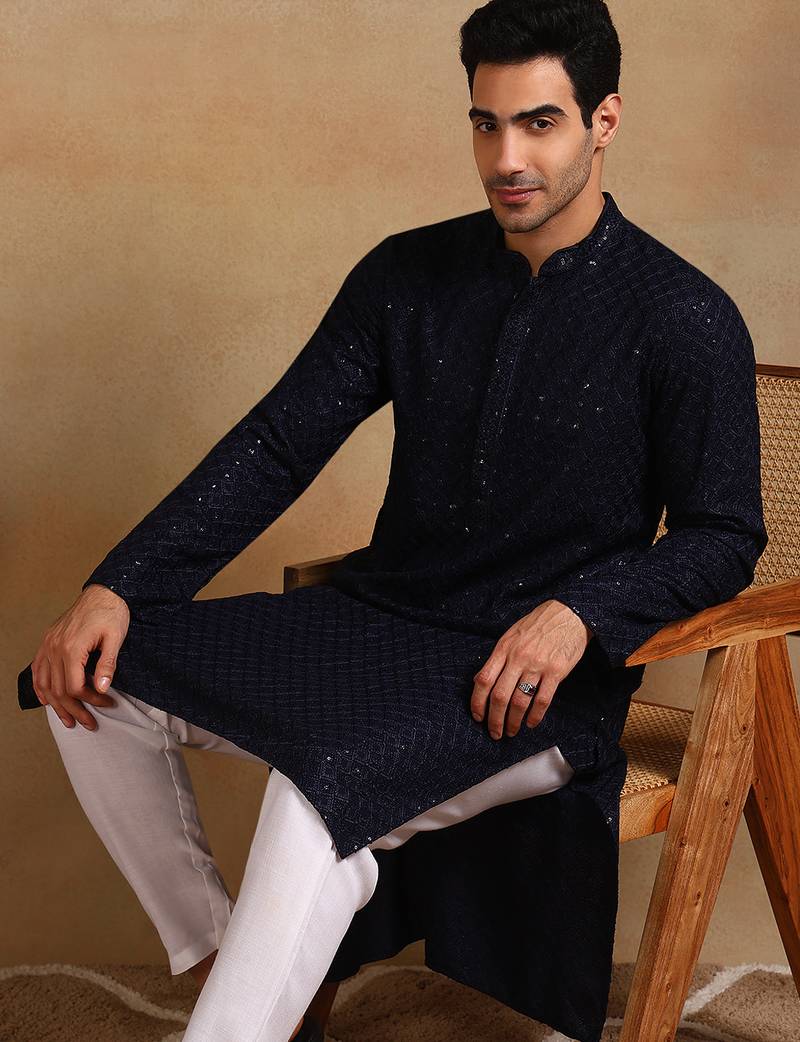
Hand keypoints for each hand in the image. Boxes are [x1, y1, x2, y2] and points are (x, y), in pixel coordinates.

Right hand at [31, 584, 130, 729]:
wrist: (104, 592)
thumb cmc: (111, 612)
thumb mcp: (116, 638)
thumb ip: (108, 664)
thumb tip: (102, 689)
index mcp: (71, 647)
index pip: (75, 686)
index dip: (90, 700)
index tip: (106, 704)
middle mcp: (55, 647)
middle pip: (58, 689)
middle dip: (74, 709)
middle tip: (88, 723)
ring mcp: (48, 644)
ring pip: (45, 683)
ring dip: (55, 704)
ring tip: (67, 720)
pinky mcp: (48, 640)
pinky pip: (37, 668)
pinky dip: (40, 686)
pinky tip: (46, 699)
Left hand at [470, 599, 592, 738]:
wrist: (569, 613)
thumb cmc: (538, 624)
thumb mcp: (511, 635)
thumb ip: (497, 658)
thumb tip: (480, 679)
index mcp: (504, 648)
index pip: (483, 680)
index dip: (478, 702)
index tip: (478, 716)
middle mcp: (518, 658)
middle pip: (500, 696)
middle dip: (495, 719)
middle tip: (495, 733)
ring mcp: (537, 665)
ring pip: (520, 701)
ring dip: (513, 721)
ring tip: (512, 730)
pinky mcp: (556, 672)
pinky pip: (542, 700)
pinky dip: (535, 716)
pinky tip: (531, 723)